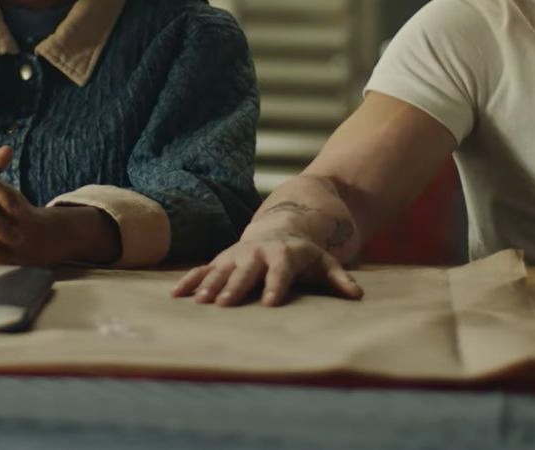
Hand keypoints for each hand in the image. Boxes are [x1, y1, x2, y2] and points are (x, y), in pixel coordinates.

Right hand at [172, 233, 363, 305]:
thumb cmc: (305, 256)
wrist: (280, 230)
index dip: (275, 286)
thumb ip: (339, 279)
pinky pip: (202, 270)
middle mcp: (257, 253)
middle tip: (224, 304)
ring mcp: (236, 255)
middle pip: (245, 271)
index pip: (280, 272)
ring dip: (209, 285)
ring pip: (220, 270)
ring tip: (200, 303)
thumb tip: (357, 295)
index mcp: (284, 254)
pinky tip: (176, 296)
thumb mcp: (325, 263)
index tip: (269, 304)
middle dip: (235, 287)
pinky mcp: (221, 260)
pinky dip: (190, 281)